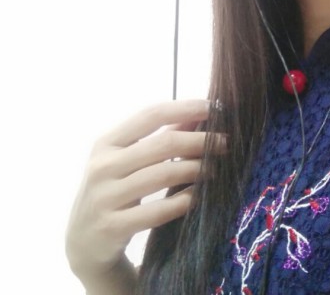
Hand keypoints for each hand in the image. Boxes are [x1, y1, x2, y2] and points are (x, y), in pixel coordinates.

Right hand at [65, 99, 219, 287]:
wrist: (83, 243)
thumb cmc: (115, 189)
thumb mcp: (128, 160)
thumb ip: (160, 136)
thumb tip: (200, 113)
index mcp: (106, 143)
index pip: (151, 114)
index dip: (185, 108)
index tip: (213, 108)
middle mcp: (102, 167)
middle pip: (163, 144)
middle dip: (200, 141)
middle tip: (225, 143)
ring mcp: (105, 198)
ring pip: (164, 174)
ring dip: (197, 169)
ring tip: (215, 169)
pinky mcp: (113, 227)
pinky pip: (159, 210)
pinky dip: (185, 200)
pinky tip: (199, 195)